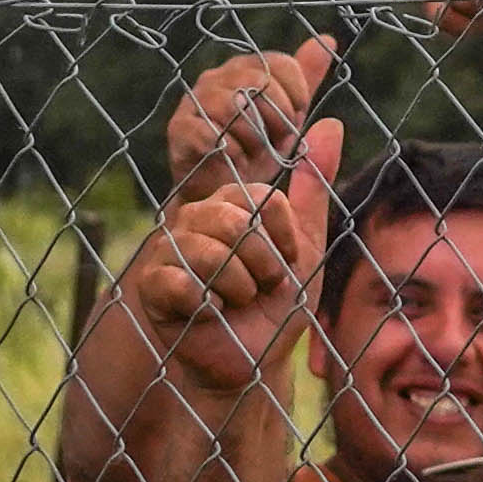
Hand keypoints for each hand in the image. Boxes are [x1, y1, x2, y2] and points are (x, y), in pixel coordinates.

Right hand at [122, 124, 342, 394]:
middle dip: (263, 266)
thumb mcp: (308, 245)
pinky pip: (179, 280)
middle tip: (259, 288)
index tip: (283, 266)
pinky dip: (207, 303)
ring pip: (211, 251)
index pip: (263, 201)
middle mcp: (195, 218)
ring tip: (235, 301)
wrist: (254, 359)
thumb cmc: (279, 304)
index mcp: (230, 203)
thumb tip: (331, 122)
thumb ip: (314, 185)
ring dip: (239, 288)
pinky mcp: (152, 286)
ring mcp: (168, 249)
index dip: (284, 242)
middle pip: (236, 222)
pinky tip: (209, 313)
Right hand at [165, 36, 336, 191]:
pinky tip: (239, 160)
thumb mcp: (288, 114)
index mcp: (246, 68)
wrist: (223, 188)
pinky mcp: (179, 127)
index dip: (297, 95)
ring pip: (232, 104)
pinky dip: (231, 149)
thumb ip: (306, 79)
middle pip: (257, 81)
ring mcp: (194, 100)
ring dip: (254, 135)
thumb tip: (327, 39)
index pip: (280, 64)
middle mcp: (218, 76)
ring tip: (256, 152)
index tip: (297, 118)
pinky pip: (207, 131)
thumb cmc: (258, 147)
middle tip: (279, 141)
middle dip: (278, 117)